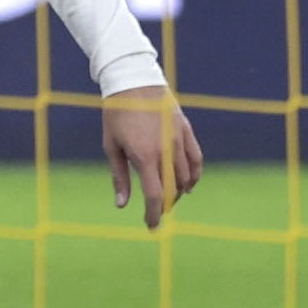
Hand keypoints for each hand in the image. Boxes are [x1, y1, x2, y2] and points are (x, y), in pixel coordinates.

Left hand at [102, 84, 203, 227]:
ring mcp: (178, 140)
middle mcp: (165, 151)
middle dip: (165, 205)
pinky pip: (196, 159)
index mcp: (144, 157)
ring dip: (178, 192)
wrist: (133, 81)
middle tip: (157, 212)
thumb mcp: (111, 146)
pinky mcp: (186, 130)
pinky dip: (195, 175)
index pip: (155, 196)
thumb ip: (119, 177)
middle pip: (172, 190)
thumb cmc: (116, 114)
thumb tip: (121, 205)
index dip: (153, 215)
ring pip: (187, 177)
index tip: (152, 226)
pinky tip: (189, 184)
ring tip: (169, 198)